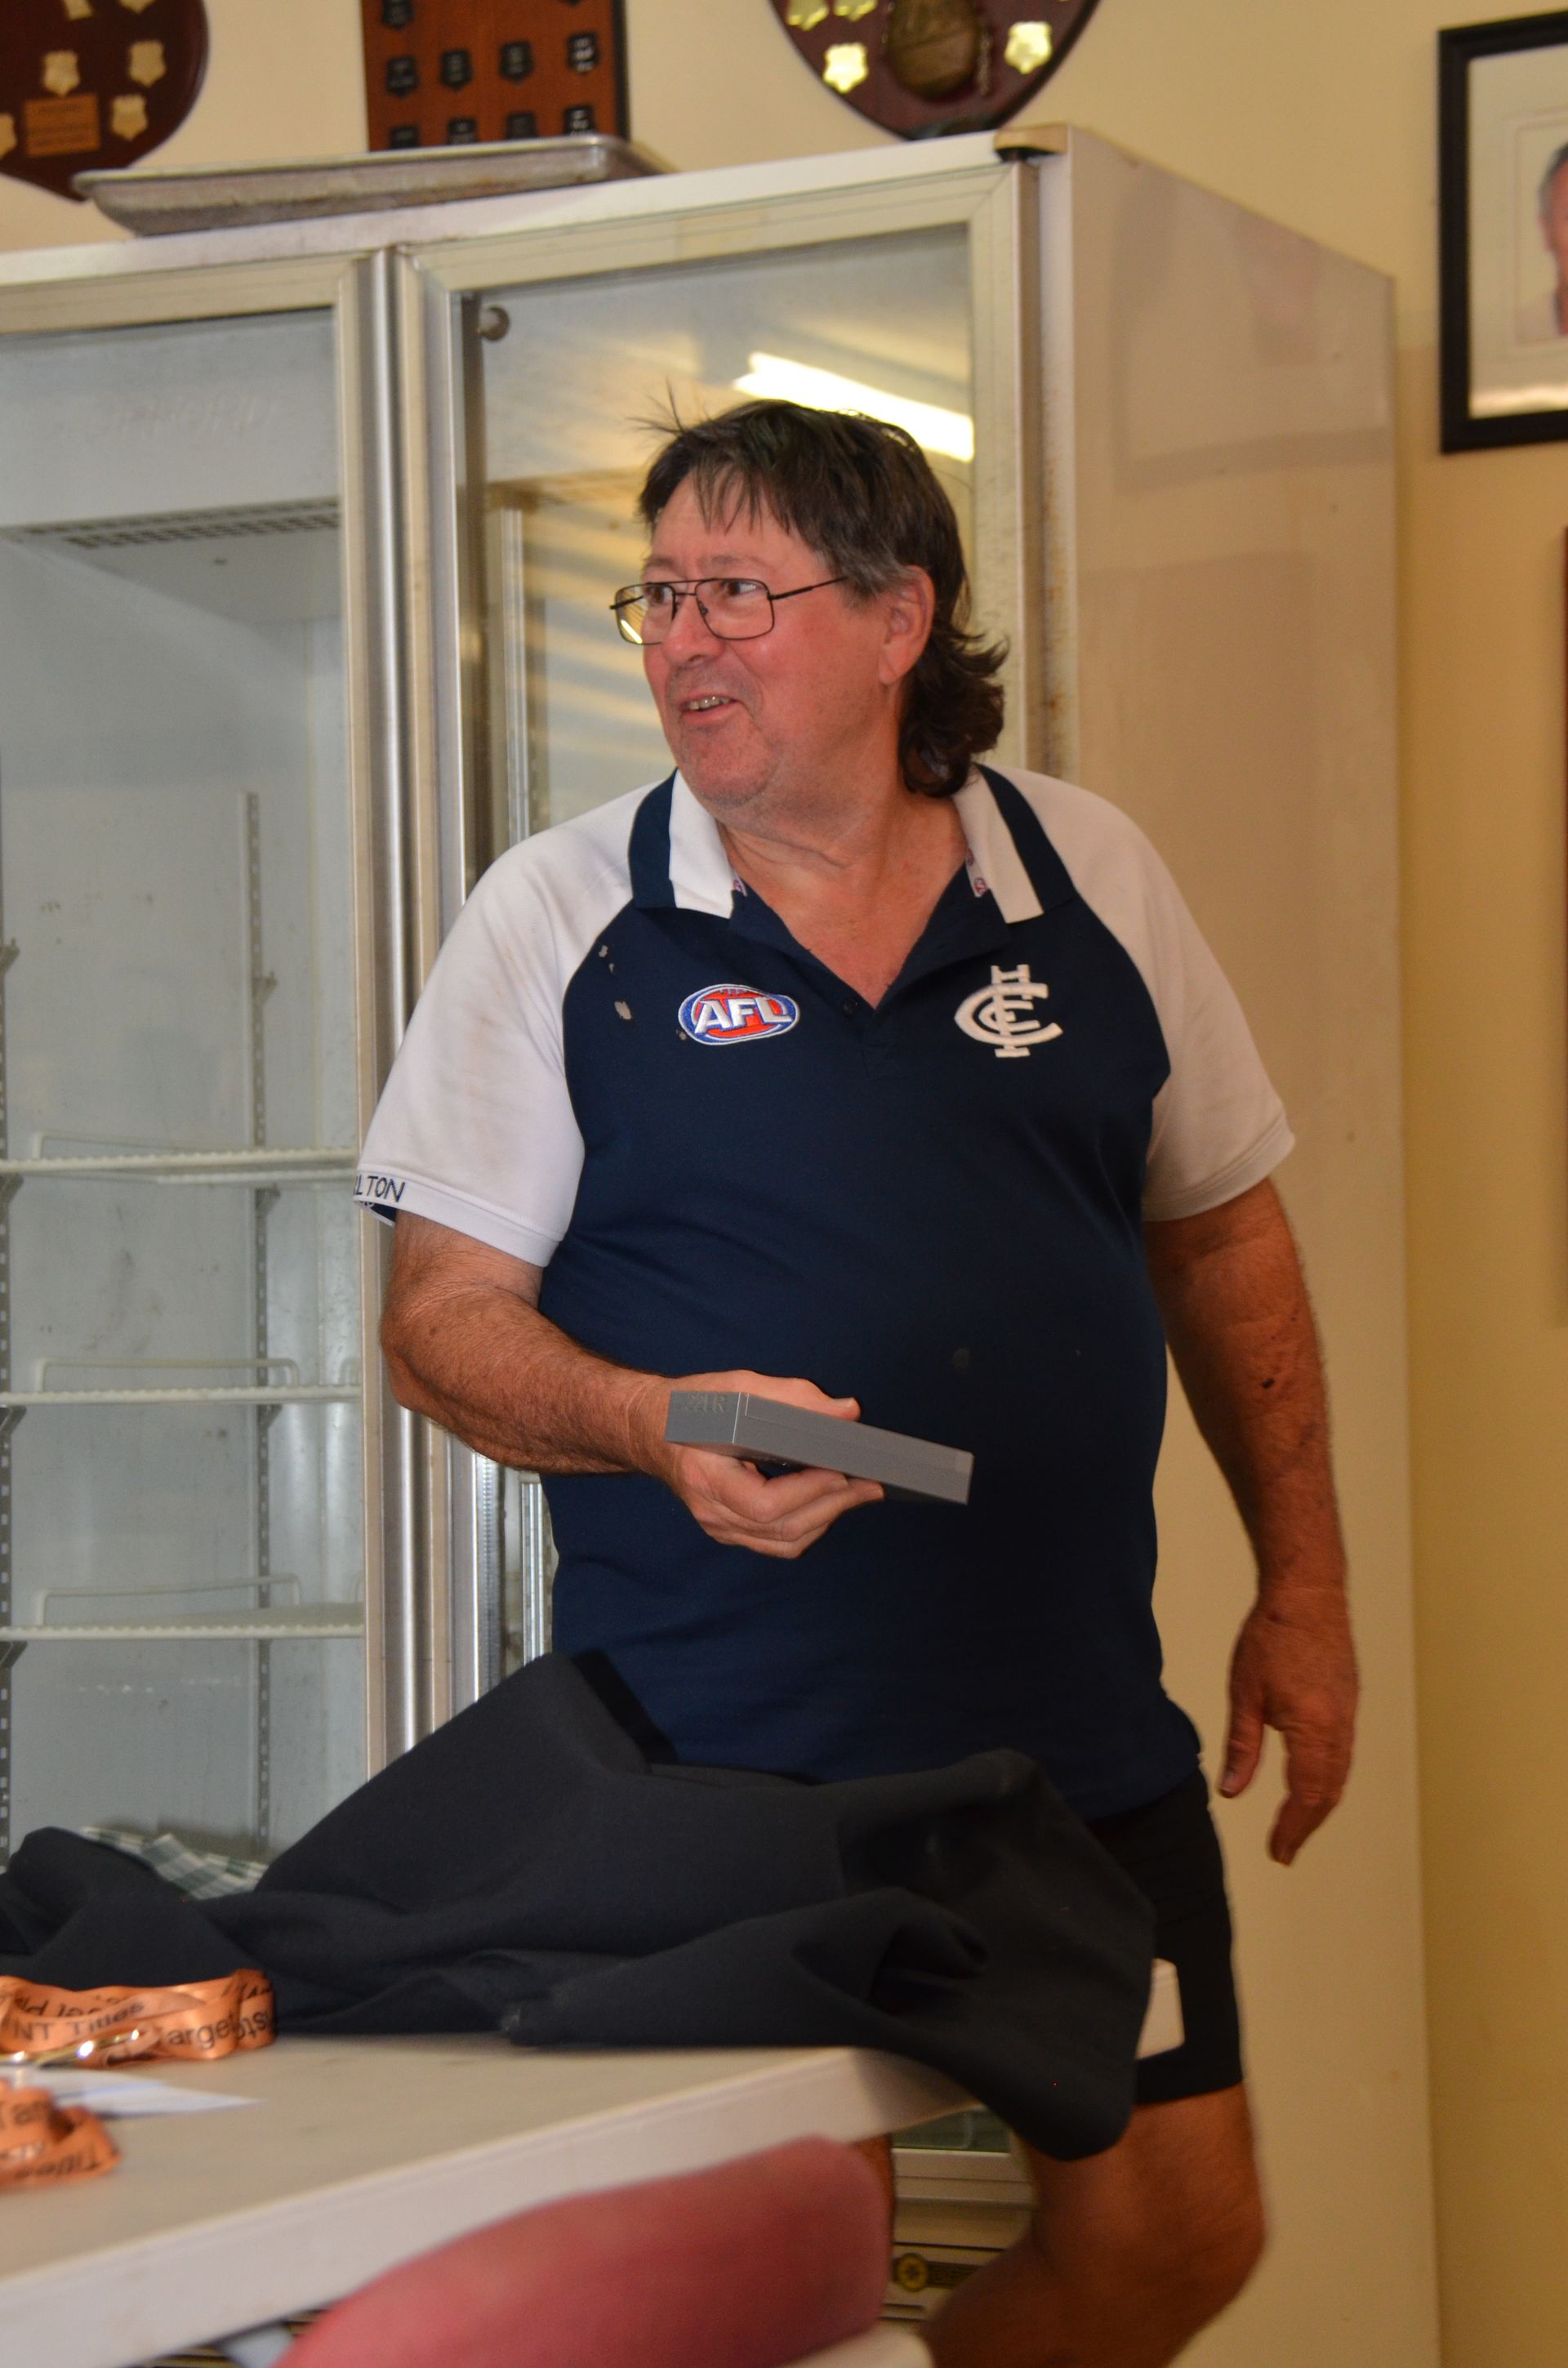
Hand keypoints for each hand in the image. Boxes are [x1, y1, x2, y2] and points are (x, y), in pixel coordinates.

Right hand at [628, 1369, 882, 1559]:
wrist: (649, 1429)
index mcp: (706, 1477)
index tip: (841, 1471)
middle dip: (832, 1507)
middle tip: (868, 1484)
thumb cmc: (690, 1406)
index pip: (763, 1505)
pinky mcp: (729, 1529)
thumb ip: (792, 1397)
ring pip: (783, 1543)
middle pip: (781, 1530)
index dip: (807, 1493)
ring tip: (856, 1493)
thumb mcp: (738, 1387)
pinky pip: (776, 1542)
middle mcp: (711, 1511)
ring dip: (826, 1519)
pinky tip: (827, 1503)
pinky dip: (808, 1525)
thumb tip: (846, 1411)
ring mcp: (719, 1526)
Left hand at [1218, 1585, 1358, 1864]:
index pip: (1305, 1795)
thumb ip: (1241, 1747)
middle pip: (1329, 1792)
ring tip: (1295, 1825)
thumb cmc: (1272, 1635)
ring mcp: (1349, 1714)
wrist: (1308, 1592)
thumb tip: (1231, 1792)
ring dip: (1319, 1805)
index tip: (1279, 1853)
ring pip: (1340, 1775)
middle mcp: (1339, 1727)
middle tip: (1284, 1849)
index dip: (1292, 1829)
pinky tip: (1311, 1783)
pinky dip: (1329, 1779)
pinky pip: (1344, 1754)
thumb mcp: (1244, 1692)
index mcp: (1313, 1728)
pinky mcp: (1350, 1702)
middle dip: (1307, 1825)